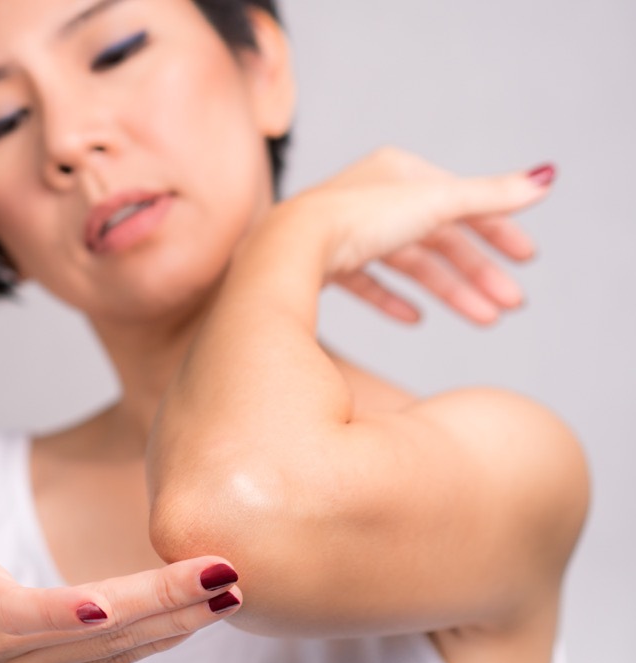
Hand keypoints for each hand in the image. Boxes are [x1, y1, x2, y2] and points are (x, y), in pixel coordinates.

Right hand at [0, 455, 241, 662]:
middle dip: (165, 604)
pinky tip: (204, 614)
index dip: (74, 609)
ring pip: (122, 650)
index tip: (123, 598)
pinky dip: (164, 637)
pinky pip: (122, 659)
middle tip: (224, 575)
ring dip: (181, 623)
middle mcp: (18, 655)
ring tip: (232, 592)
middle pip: (101, 632)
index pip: (33, 614)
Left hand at [293, 147, 554, 324]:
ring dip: (447, 291)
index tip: (526, 260)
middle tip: (509, 306)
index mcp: (397, 172)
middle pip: (436, 237)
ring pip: (407, 263)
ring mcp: (343, 231)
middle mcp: (369, 197)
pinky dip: (391, 299)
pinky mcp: (321, 263)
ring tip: (482, 320)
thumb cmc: (355, 219)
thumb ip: (489, 197)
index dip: (496, 230)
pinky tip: (412, 319)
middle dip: (476, 272)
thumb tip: (546, 178)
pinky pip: (364, 283)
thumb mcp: (434, 203)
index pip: (458, 201)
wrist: (288, 248)